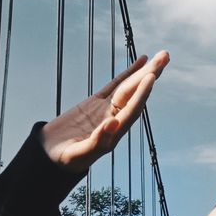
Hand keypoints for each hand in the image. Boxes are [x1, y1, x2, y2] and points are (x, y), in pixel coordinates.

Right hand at [40, 51, 169, 171]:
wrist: (50, 157)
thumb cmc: (63, 160)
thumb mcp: (78, 154)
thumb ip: (96, 141)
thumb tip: (114, 122)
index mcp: (114, 133)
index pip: (132, 110)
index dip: (142, 94)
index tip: (152, 77)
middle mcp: (115, 119)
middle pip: (135, 93)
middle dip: (150, 75)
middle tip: (165, 56)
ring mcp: (106, 109)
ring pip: (128, 86)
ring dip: (144, 71)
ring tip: (161, 56)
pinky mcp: (96, 103)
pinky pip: (115, 84)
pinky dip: (128, 73)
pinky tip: (141, 62)